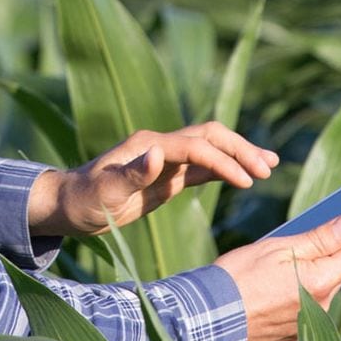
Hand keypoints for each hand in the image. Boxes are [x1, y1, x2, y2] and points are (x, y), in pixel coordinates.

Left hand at [29, 122, 278, 236]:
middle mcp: (162, 145)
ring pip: (212, 147)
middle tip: (267, 168)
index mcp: (150, 146)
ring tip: (270, 164)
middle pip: (211, 136)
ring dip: (240, 153)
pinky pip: (204, 166)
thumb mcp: (103, 193)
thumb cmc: (83, 201)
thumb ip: (131, 174)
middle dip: (240, 149)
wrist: (69, 204)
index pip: (197, 146)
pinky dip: (226, 167)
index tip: (247, 181)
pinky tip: (244, 175)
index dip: (224, 161)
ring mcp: (167, 158)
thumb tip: (158, 153)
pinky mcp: (169, 174)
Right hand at [215, 215, 340, 340]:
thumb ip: (319, 238)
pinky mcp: (297, 330)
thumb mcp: (278, 247)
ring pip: (325, 284)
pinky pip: (310, 300)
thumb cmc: (239, 276)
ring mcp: (311, 320)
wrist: (210, 318)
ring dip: (318, 267)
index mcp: (321, 279)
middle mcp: (323, 304)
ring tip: (291, 252)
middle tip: (335, 223)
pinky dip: (304, 284)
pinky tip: (280, 277)